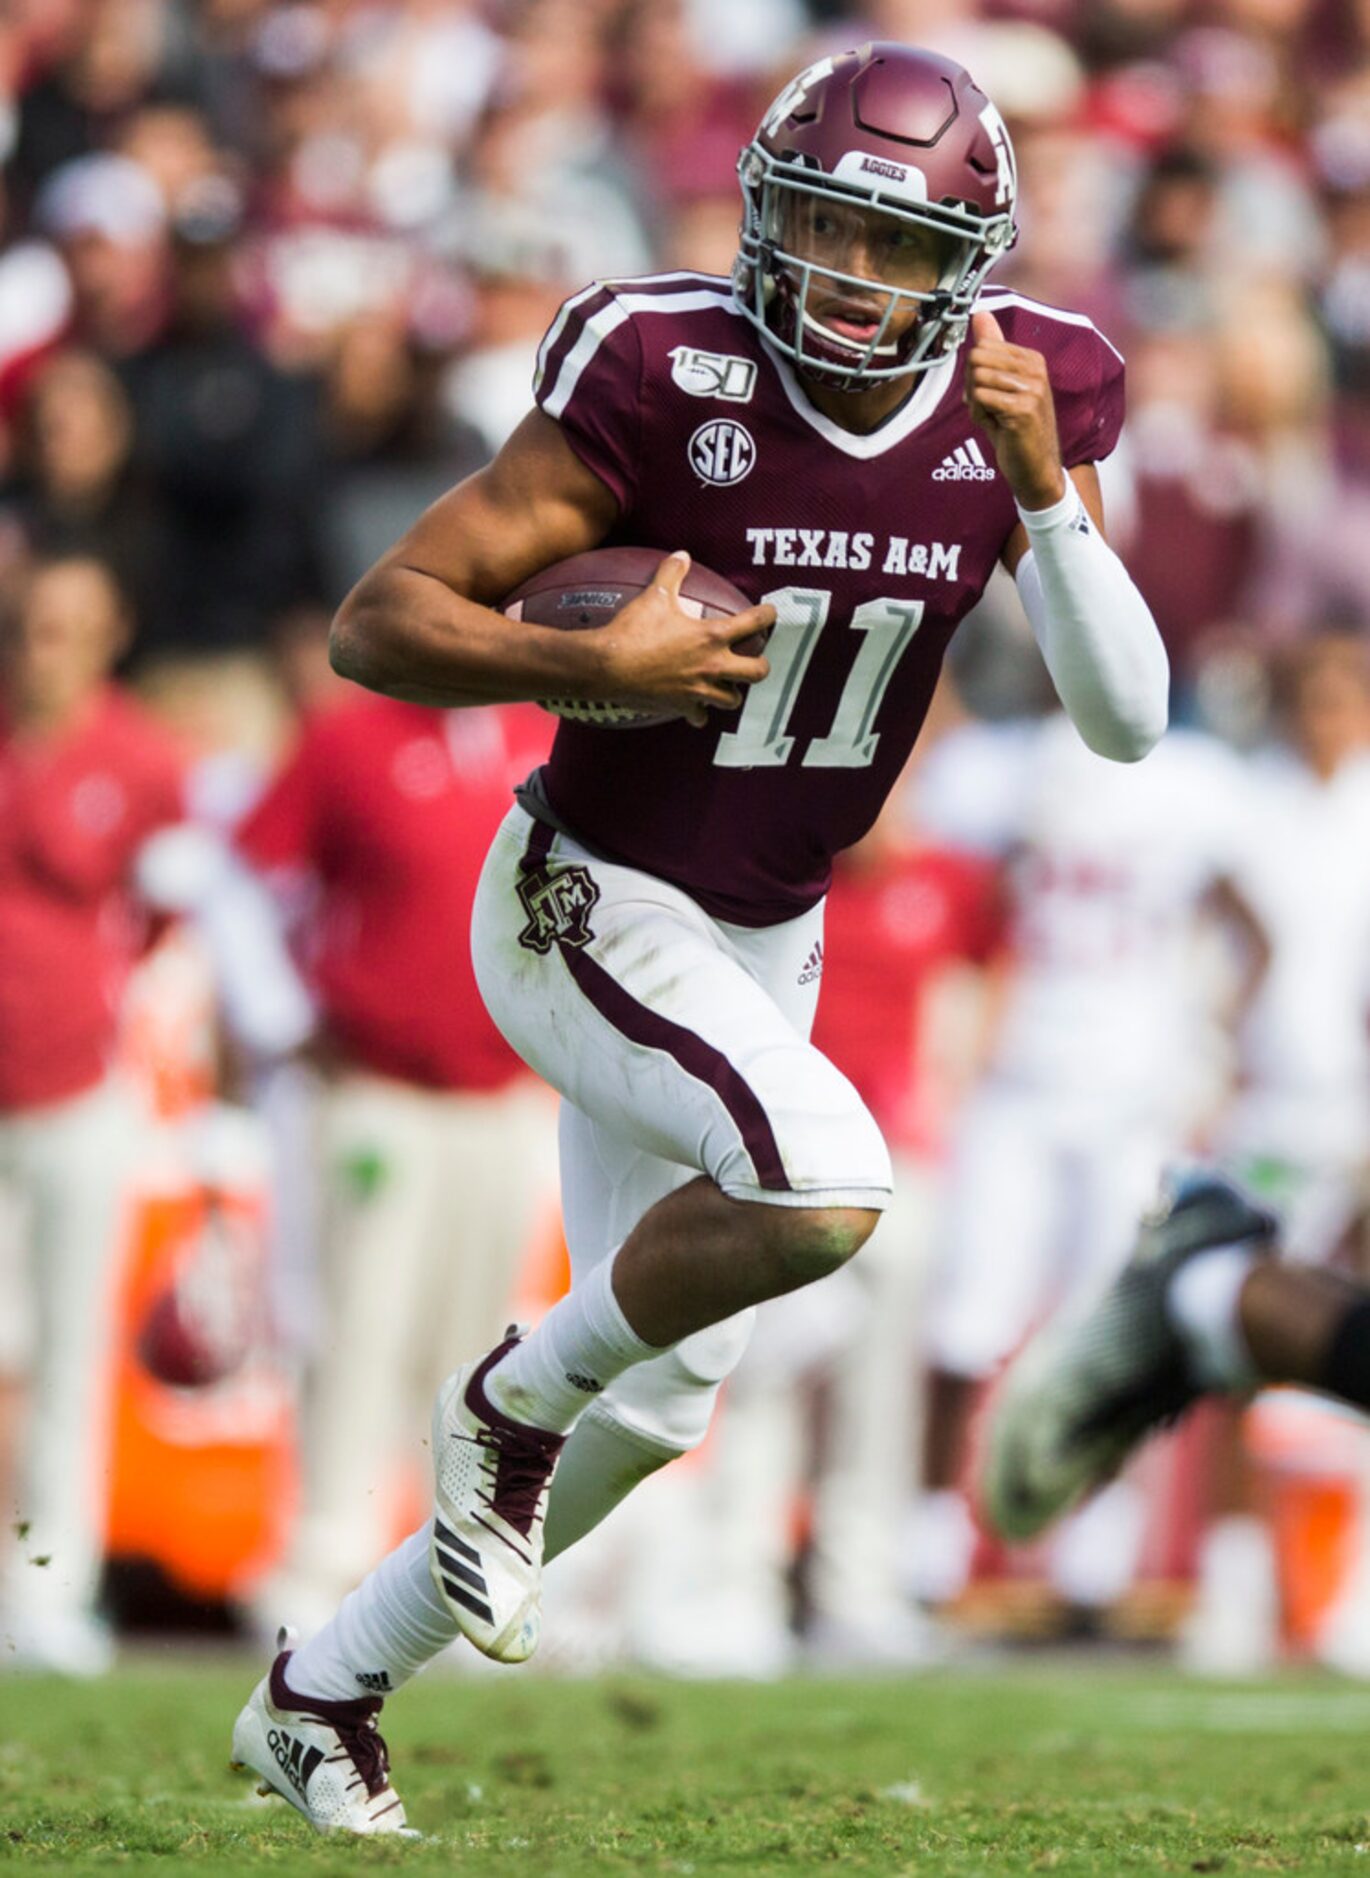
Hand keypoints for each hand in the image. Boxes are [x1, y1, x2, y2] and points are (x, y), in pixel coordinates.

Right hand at [596, 551, 773, 728]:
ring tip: (727, 684)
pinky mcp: (682, 707)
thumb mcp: (655, 596)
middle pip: (757, 672)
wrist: (608, 667)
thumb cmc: (634, 631)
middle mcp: (712, 666)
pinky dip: (701, 713)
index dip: (767, 616)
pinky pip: (700, 717)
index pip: (753, 624)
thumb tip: (682, 555)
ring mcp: (699, 690)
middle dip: (760, 665)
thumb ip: (672, 573)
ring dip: (732, 692)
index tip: (770, 614)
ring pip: (733, 699)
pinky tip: (696, 708)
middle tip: (754, 659)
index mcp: (712, 636)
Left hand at [964, 310, 1067, 510]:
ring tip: (995, 419)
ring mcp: (1032, 388)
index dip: (974, 375)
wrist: (1034, 469)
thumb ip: (992, 350)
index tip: (990, 396)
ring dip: (976, 405)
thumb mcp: (1000, 386)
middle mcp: (1035, 369)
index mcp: (1031, 359)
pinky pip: (981, 398)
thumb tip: (980, 313)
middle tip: (988, 409)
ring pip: (977, 379)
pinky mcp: (1023, 409)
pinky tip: (997, 427)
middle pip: (976, 359)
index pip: (982, 348)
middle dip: (972, 387)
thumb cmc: (1013, 430)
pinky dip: (979, 416)